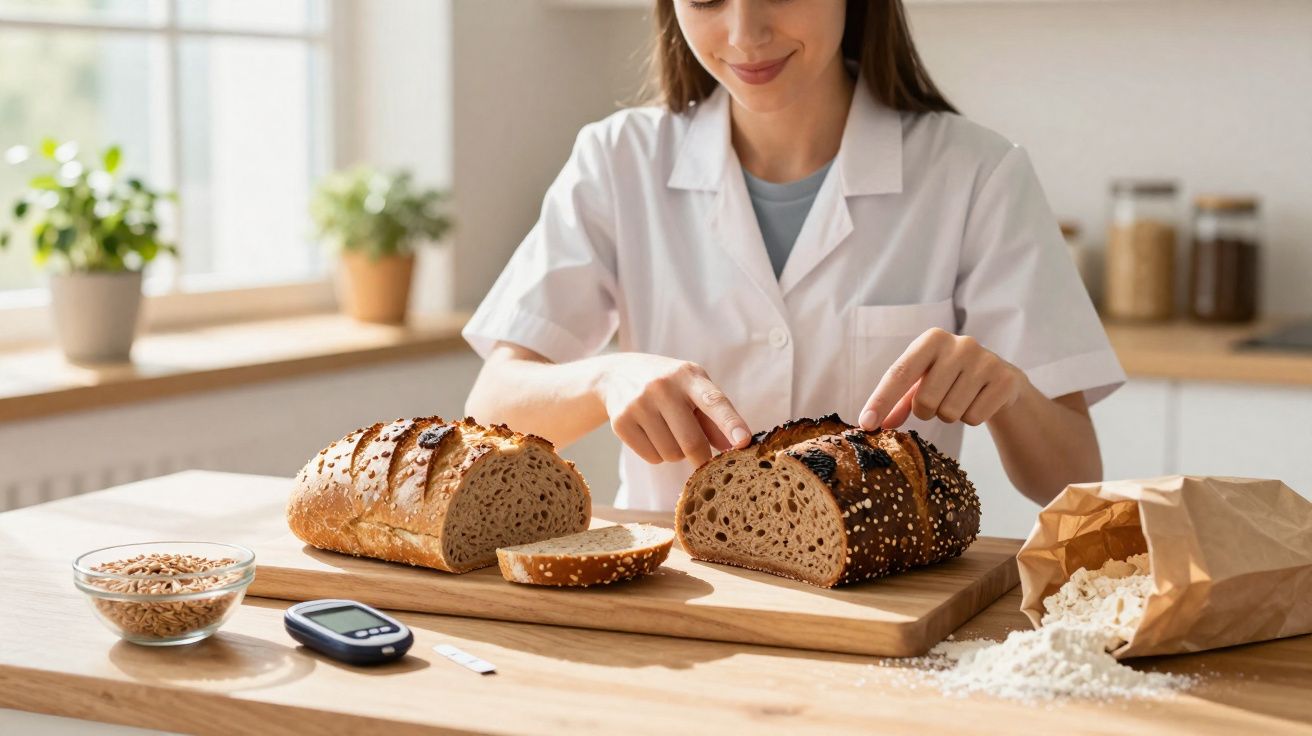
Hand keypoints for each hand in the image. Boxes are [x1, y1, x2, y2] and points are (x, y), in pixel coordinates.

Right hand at [595, 353, 751, 466]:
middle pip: (692, 441)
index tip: (744, 441)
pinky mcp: (621, 421)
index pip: (714, 402)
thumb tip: (732, 446)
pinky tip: (650, 434)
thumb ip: (714, 417)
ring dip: (676, 453)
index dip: (731, 423)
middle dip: (701, 458)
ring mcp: (639, 403)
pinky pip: (652, 458)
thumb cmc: (667, 385)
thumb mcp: (692, 388)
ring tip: (667, 431)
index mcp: (688, 375)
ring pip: (671, 454)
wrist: (616, 374)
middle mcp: (662, 387)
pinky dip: (657, 454)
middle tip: (702, 460)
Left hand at [858, 328, 1025, 429]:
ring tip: (960, 398)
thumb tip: (873, 422)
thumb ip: (897, 401)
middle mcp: (960, 344)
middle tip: (938, 401)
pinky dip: (971, 418)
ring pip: (950, 412)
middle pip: (926, 401)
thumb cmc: (950, 379)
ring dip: (950, 415)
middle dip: (926, 411)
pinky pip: (974, 418)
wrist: (1000, 378)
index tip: (867, 424)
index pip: (899, 373)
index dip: (881, 400)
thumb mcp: (922, 382)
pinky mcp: (1005, 380)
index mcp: (932, 339)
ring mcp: (985, 360)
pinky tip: (978, 401)